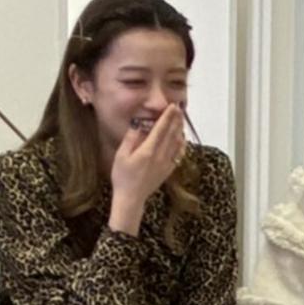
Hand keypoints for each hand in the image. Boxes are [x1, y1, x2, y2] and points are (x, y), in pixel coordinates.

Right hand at [110, 103, 186, 221]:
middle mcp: (160, 156)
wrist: (131, 198)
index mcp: (148, 151)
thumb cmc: (123, 177)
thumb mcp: (121, 156)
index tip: (172, 106)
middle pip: (172, 134)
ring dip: (180, 129)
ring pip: (177, 143)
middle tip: (179, 108)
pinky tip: (182, 138)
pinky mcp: (169, 170)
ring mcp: (166, 163)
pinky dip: (182, 144)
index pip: (161, 129)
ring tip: (181, 119)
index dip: (167, 116)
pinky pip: (179, 154)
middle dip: (176, 119)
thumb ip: (130, 139)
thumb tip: (138, 124)